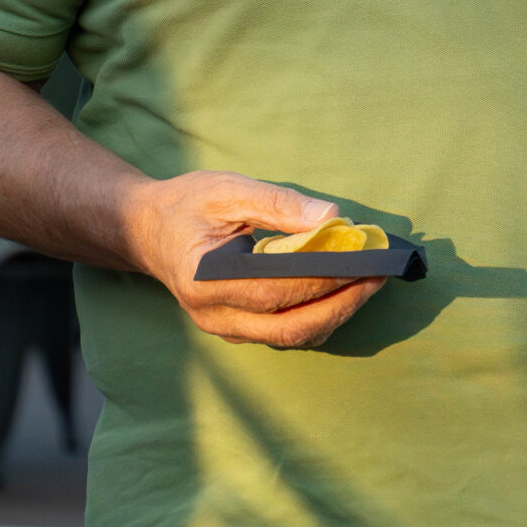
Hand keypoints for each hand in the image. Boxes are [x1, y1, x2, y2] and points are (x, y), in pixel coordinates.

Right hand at [123, 170, 384, 347]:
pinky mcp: (237, 330)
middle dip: (341, 304)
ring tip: (368, 283)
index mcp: (204, 279)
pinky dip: (318, 316)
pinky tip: (342, 291)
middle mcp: (213, 315)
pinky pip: (284, 332)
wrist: (148, 231)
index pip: (274, 289)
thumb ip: (279, 203)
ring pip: (291, 336)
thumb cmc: (187, 205)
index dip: (323, 278)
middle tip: (378, 277)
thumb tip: (333, 218)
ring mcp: (224, 329)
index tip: (363, 259)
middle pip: (289, 326)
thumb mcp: (228, 190)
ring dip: (335, 313)